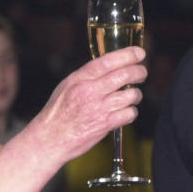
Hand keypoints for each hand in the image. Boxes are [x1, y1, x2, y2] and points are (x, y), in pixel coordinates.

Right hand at [28, 46, 146, 164]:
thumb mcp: (67, 86)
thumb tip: (109, 67)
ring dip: (136, 94)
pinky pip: (129, 114)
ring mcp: (99, 109)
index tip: (139, 53)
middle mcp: (89, 92)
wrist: (50, 139)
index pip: (107, 61)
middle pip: (124, 75)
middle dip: (139, 72)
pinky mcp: (105, 125)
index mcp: (80, 79)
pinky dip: (131, 112)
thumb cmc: (57, 112)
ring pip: (131, 95)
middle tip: (142, 73)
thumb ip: (87, 76)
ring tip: (132, 95)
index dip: (127, 55)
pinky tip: (125, 112)